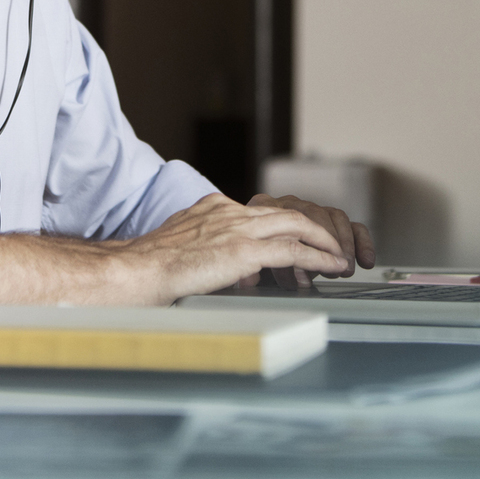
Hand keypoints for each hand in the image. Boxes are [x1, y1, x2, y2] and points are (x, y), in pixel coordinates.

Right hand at [121, 193, 351, 303]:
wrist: (138, 271)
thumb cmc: (149, 268)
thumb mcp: (182, 247)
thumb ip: (206, 249)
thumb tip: (220, 266)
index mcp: (213, 208)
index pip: (259, 213)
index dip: (283, 225)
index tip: (296, 237)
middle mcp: (229, 211)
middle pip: (284, 211)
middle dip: (314, 227)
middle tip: (332, 242)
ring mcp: (238, 228)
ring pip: (296, 224)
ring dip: (323, 240)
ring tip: (340, 255)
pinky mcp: (244, 250)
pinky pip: (293, 251)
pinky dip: (318, 257)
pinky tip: (331, 266)